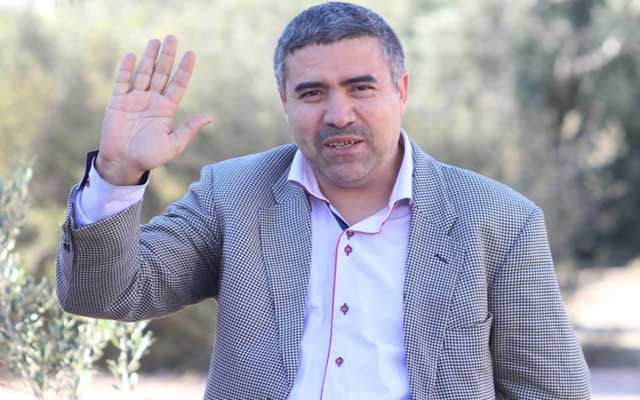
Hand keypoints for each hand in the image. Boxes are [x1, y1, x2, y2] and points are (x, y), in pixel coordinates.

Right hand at [96, 35, 211, 184]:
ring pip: (144, 73)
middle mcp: (152, 101)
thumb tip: (209, 117)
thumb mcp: (174, 144)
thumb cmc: (150, 157)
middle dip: (167, 56)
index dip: (184, 70)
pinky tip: (133, 55)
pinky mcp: (118, 102)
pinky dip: (127, 69)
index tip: (191, 54)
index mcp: (166, 109)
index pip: (178, 84)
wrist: (124, 163)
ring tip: (156, 41)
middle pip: (161, 73)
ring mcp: (135, 99)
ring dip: (149, 57)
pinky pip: (122, 81)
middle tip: (173, 38)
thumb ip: (189, 128)